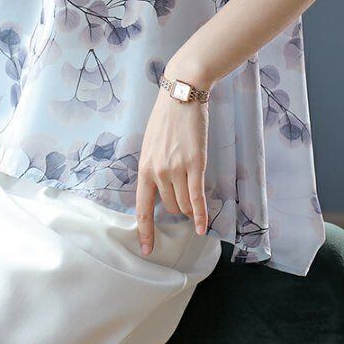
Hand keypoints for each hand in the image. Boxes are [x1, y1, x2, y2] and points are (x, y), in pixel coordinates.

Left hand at [135, 83, 209, 255]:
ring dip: (188, 208)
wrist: (182, 94)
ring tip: (194, 200)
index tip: (146, 249)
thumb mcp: (151, 144)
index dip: (144, 231)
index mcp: (144, 167)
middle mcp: (157, 172)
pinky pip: (197, 198)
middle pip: (168, 207)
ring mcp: (176, 169)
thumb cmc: (167, 117)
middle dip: (176, 208)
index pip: (142, 208)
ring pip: (183, 204)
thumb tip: (159, 186)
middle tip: (184, 197)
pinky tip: (202, 227)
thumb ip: (153, 166)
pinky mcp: (195, 165)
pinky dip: (200, 215)